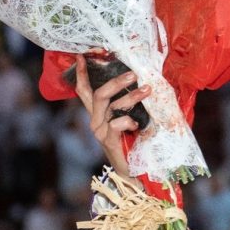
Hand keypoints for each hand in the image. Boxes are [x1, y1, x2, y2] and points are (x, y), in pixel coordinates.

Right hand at [73, 53, 151, 176]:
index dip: (82, 74)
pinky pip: (116, 124)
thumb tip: (144, 83)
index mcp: (98, 114)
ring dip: (131, 97)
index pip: (84, 91)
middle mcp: (95, 121)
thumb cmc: (134, 143)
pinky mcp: (108, 141)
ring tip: (147, 90)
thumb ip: (129, 105)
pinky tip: (136, 125)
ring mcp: (100, 131)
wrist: (133, 172)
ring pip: (111, 106)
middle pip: (99, 94)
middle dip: (116, 82)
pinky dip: (128, 120)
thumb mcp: (130, 119)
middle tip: (133, 74)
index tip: (82, 57)